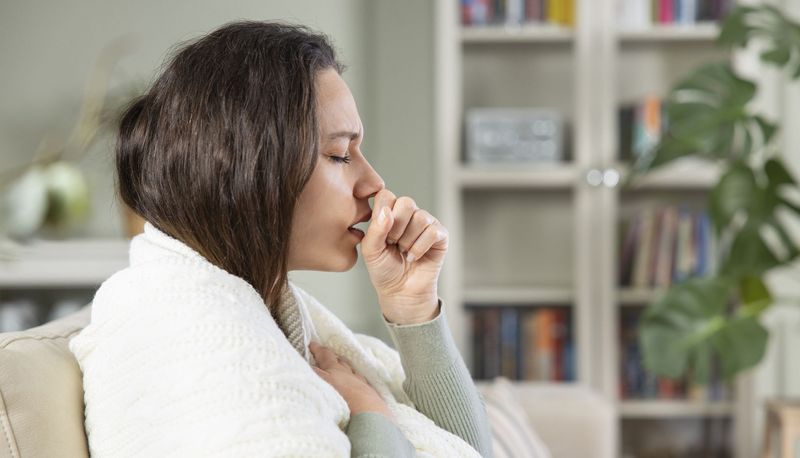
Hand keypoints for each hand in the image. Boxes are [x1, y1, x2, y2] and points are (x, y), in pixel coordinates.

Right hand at [309, 341, 392, 420]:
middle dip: (331, 357)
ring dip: (345, 368)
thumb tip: (301, 365)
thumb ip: (312, 374)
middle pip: (339, 362)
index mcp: (334, 369)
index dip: (317, 350)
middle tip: (325, 354)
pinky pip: (361, 383)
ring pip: (351, 371)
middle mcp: (348, 373)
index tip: (312, 344)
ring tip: (341, 367)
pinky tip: (358, 384)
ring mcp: (360, 384)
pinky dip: (357, 381)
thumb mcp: (319, 383)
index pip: (324, 355)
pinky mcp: (369, 396)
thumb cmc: (340, 398)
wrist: (367, 413)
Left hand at [360, 189, 448, 324]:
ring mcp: (426, 224)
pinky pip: (433, 231)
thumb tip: (386, 211)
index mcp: (390, 213)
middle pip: (406, 202)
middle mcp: (409, 215)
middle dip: (397, 227)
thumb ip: (375, 229)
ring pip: (421, 217)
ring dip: (408, 240)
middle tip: (392, 243)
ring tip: (404, 252)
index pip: (386, 195)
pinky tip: (414, 256)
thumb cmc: (384, 270)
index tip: (380, 234)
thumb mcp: (371, 250)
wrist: (400, 292)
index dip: (382, 213)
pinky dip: (420, 247)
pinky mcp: (440, 235)